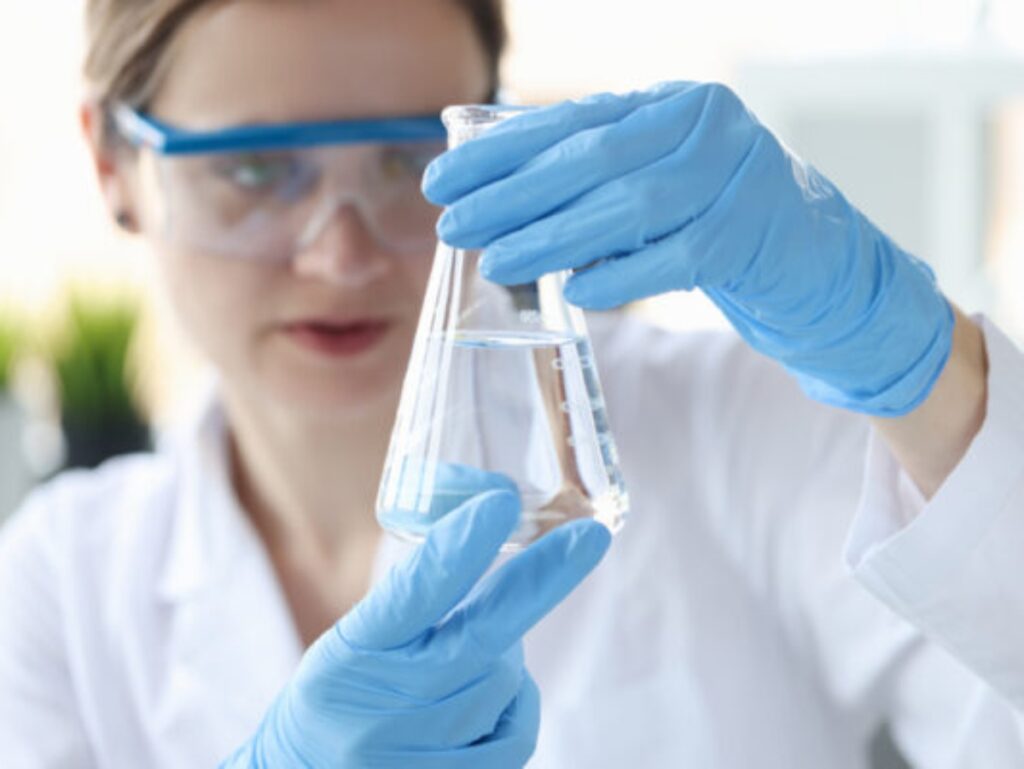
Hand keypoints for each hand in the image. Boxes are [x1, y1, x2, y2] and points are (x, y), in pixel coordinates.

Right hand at [221, 490, 610, 767]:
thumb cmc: (338, 695)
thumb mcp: (352, 639)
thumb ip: (416, 597)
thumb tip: (489, 532)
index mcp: (351, 657)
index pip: (412, 595)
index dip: (461, 547)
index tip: (500, 503)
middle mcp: (384, 711)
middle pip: (481, 640)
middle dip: (540, 582)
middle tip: (589, 537)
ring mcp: (423, 754)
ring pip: (506, 679)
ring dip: (505, 649)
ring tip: (472, 649)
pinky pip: (517, 727)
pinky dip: (515, 697)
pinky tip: (489, 693)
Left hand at [423, 81, 953, 416]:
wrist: (813, 259)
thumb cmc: (713, 220)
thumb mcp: (652, 181)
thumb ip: (588, 176)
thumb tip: (491, 185)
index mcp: (669, 102)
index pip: (572, 122)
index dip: (502, 153)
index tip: (443, 180)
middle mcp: (704, 124)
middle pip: (593, 159)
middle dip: (513, 195)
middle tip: (452, 225)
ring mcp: (735, 175)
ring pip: (628, 206)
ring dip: (552, 237)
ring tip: (496, 261)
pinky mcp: (754, 233)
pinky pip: (675, 258)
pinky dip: (621, 274)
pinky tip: (574, 289)